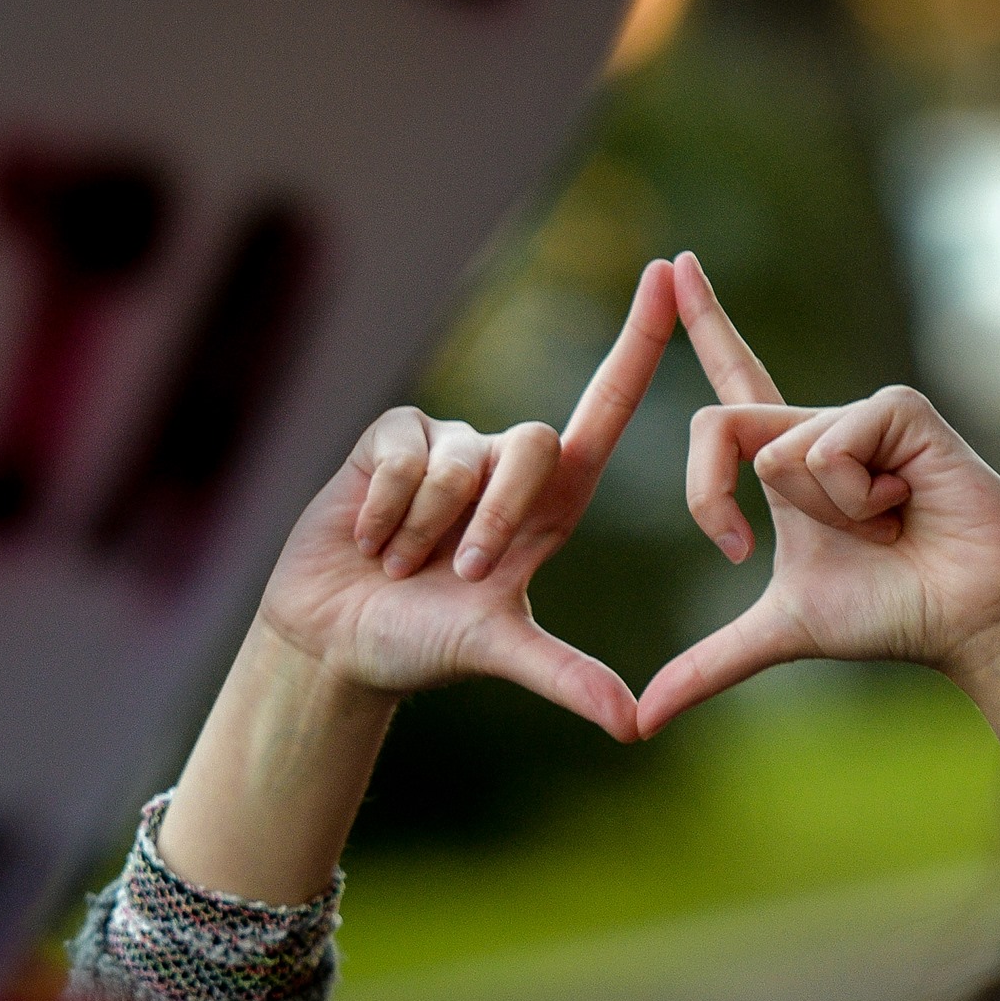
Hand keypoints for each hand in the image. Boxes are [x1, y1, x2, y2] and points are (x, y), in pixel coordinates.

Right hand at [157, 261, 674, 902]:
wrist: (329, 643)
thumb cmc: (419, 643)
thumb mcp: (496, 651)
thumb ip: (563, 676)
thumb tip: (633, 726)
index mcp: (549, 506)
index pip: (604, 412)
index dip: (637, 345)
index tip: (670, 274)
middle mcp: (505, 468)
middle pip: (532, 444)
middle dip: (494, 516)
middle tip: (463, 572)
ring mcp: (448, 451)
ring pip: (463, 458)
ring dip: (430, 526)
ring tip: (401, 565)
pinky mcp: (390, 441)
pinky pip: (405, 450)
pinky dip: (387, 506)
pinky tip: (365, 538)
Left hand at [637, 252, 999, 789]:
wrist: (969, 620)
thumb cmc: (892, 615)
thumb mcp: (782, 631)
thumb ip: (710, 662)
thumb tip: (641, 719)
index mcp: (787, 461)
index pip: (730, 383)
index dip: (703, 321)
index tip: (673, 261)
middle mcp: (818, 427)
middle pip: (717, 428)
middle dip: (710, 501)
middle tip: (739, 549)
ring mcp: (860, 414)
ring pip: (774, 453)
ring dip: (820, 517)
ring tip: (882, 526)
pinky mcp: (899, 409)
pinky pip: (826, 448)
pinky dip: (856, 497)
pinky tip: (906, 504)